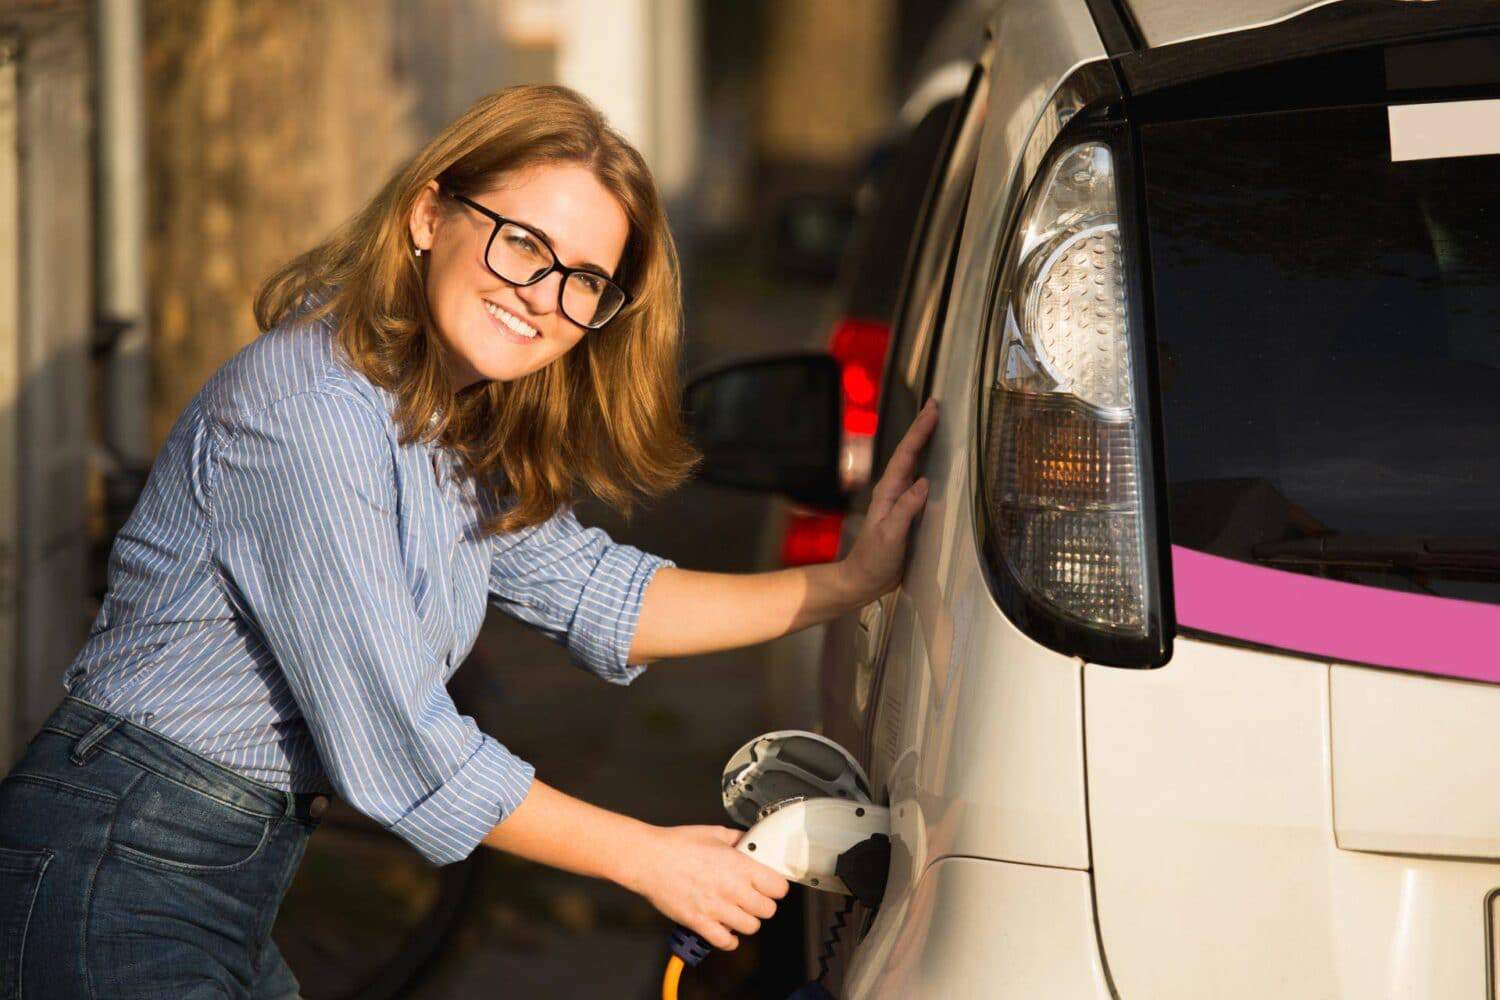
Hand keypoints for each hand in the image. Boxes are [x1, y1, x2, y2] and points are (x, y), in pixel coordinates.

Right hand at [627, 825, 789, 950]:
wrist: (648, 859)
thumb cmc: (677, 844)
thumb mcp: (713, 833)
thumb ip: (737, 839)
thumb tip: (750, 842)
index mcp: (739, 866)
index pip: (778, 887)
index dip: (776, 886)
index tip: (771, 885)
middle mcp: (732, 889)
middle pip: (768, 910)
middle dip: (763, 904)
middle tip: (754, 898)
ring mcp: (716, 909)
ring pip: (751, 927)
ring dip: (747, 921)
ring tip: (738, 912)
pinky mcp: (700, 923)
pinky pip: (726, 942)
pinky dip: (729, 939)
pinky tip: (726, 929)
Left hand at [839, 398, 938, 604]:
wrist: (862, 581)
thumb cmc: (874, 560)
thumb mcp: (890, 535)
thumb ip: (905, 509)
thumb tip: (924, 483)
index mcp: (888, 492)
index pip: (906, 455)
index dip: (919, 432)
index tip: (932, 410)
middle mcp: (893, 492)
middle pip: (908, 453)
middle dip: (921, 429)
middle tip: (935, 406)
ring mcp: (898, 501)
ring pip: (913, 464)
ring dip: (923, 444)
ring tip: (936, 425)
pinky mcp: (906, 512)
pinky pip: (918, 482)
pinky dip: (927, 467)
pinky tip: (936, 466)